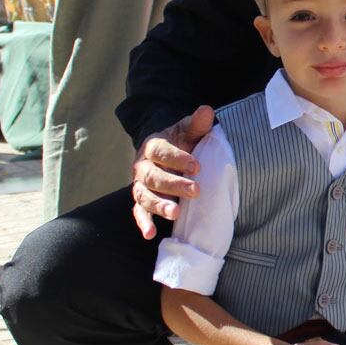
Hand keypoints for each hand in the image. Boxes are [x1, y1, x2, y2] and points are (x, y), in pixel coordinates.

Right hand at [131, 104, 214, 237]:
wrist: (165, 153)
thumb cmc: (180, 142)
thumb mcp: (188, 131)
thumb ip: (197, 124)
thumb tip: (207, 110)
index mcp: (152, 146)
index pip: (161, 152)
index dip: (178, 158)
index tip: (197, 166)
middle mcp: (142, 166)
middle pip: (153, 177)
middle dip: (174, 184)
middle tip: (196, 191)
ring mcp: (140, 185)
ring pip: (144, 196)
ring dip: (159, 205)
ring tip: (175, 213)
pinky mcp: (141, 201)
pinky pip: (138, 212)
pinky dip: (143, 223)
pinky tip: (150, 234)